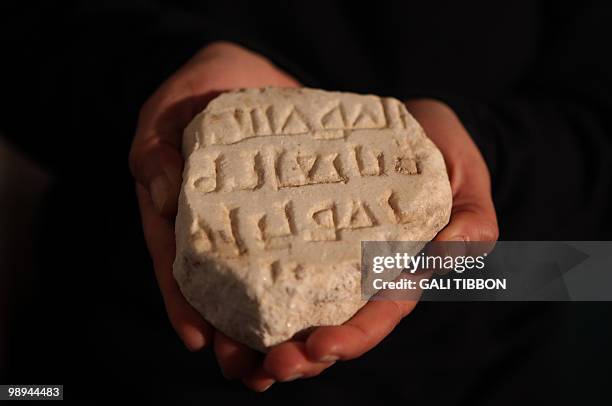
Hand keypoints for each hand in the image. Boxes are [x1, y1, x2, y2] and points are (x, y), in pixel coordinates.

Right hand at [129, 41, 299, 389]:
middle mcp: (225, 232)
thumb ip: (156, 151)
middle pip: (227, 293)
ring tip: (299, 361)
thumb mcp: (166, 114)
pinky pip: (316, 254)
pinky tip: (338, 313)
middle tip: (254, 371)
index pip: (180, 268)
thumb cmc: (199, 92)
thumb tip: (164, 197)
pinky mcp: (306, 214)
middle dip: (238, 335)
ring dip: (282, 327)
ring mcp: (265, 227)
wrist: (251, 74)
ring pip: (272, 286)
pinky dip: (322, 286)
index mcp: (185, 217)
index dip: (186, 306)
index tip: (200, 340)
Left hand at [241, 99, 498, 386]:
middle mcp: (357, 273)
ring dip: (261, 339)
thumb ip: (472, 220)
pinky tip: (212, 301)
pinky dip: (242, 287)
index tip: (319, 347)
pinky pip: (269, 261)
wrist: (410, 122)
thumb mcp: (468, 180)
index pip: (377, 315)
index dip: (351, 337)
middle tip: (265, 366)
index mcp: (398, 270)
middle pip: (328, 326)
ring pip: (292, 309)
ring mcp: (324, 254)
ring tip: (229, 354)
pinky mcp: (297, 228)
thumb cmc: (443, 152)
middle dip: (299, 355)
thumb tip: (446, 254)